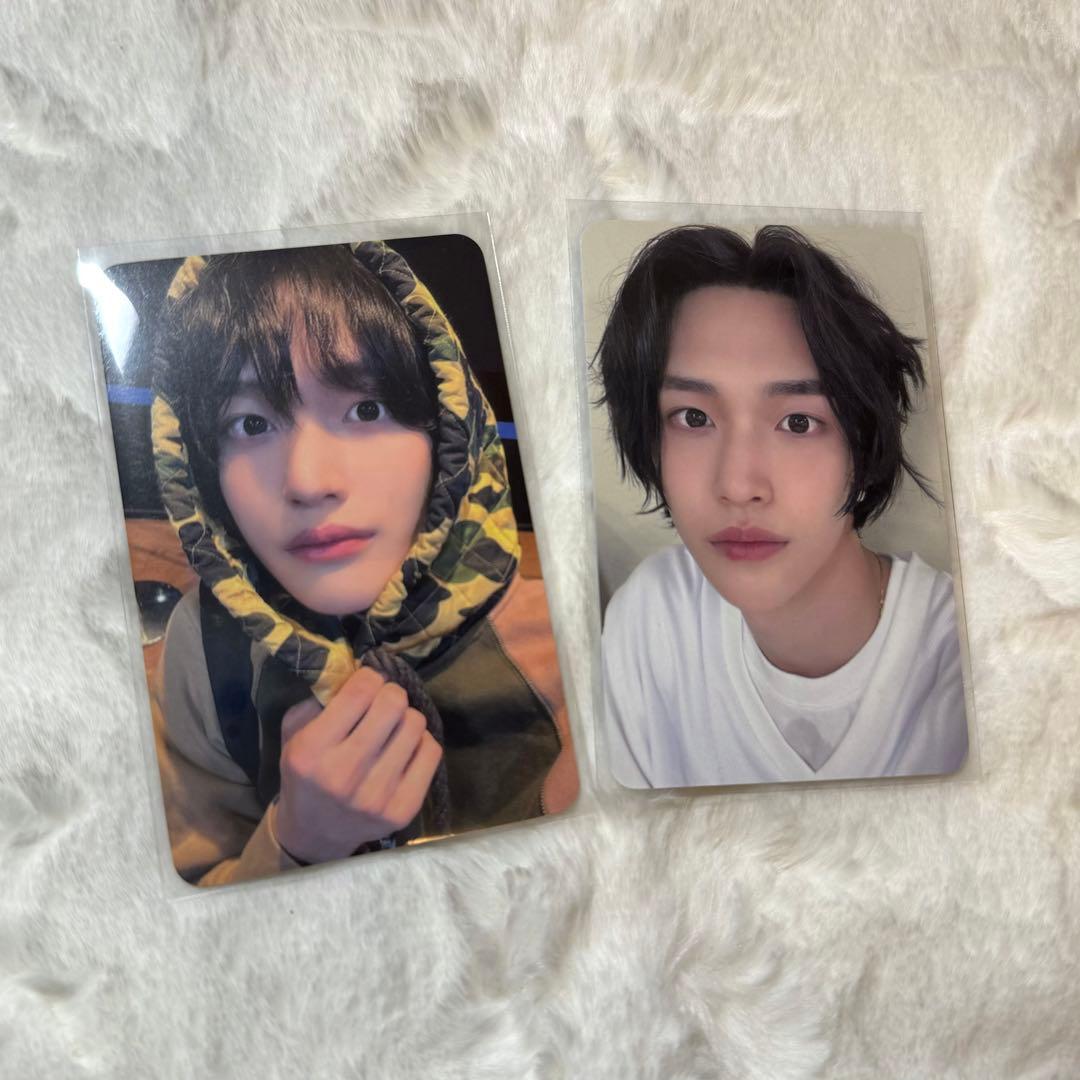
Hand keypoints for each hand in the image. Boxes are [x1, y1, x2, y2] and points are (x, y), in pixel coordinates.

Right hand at [272, 667, 442, 864]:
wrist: (315, 835)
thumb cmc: (305, 774)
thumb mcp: (294, 733)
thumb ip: (320, 698)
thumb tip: (358, 668)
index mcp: (312, 751)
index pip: (361, 690)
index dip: (369, 677)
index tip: (366, 683)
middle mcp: (344, 774)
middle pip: (394, 703)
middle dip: (390, 694)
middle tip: (382, 702)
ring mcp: (377, 796)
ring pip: (416, 724)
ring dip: (405, 718)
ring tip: (391, 728)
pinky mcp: (404, 810)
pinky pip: (431, 751)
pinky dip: (420, 742)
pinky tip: (403, 749)